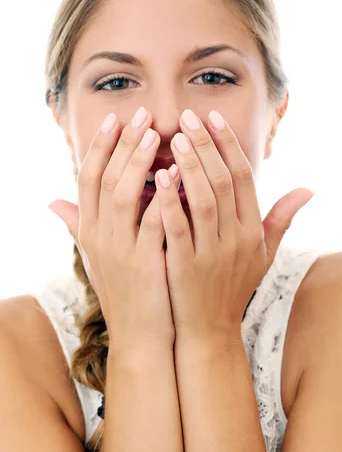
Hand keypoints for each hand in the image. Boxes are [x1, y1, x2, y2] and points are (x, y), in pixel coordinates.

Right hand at [48, 108, 179, 351]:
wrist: (141, 337)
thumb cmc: (124, 292)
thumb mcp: (95, 256)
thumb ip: (78, 225)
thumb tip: (53, 202)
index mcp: (90, 230)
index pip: (88, 177)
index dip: (101, 146)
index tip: (117, 118)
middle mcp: (99, 236)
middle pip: (104, 178)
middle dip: (122, 143)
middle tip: (142, 114)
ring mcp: (119, 249)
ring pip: (123, 194)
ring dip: (138, 161)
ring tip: (157, 133)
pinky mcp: (144, 262)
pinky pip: (152, 221)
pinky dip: (163, 195)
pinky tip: (178, 173)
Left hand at [155, 108, 314, 347]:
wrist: (210, 330)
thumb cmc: (233, 287)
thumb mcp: (263, 254)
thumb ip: (281, 220)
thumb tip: (307, 190)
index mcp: (252, 230)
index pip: (244, 177)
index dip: (228, 144)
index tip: (212, 117)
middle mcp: (236, 238)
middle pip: (224, 181)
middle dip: (206, 145)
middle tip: (187, 117)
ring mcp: (212, 253)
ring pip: (205, 200)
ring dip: (191, 167)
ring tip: (174, 138)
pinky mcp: (186, 267)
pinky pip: (180, 229)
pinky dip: (171, 202)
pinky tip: (160, 178)